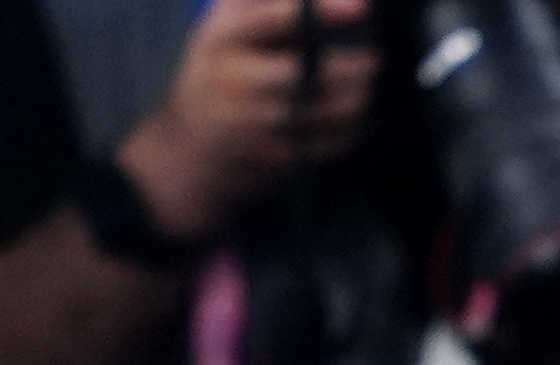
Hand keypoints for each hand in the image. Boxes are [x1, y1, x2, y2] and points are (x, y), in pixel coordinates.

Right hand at [117, 0, 379, 244]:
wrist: (186, 145)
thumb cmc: (217, 70)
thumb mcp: (226, 26)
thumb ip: (266, 4)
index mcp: (223, 38)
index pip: (277, 19)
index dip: (325, 11)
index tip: (361, 8)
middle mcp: (237, 79)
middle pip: (311, 71)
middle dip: (354, 65)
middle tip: (373, 57)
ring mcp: (256, 122)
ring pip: (327, 109)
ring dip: (359, 96)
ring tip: (367, 84)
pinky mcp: (274, 155)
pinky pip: (330, 141)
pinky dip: (352, 127)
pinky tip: (356, 115)